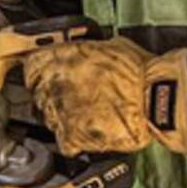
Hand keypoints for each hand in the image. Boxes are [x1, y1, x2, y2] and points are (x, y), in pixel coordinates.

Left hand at [17, 37, 186, 156]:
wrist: (154, 98)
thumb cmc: (140, 71)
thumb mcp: (112, 45)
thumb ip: (92, 50)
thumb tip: (93, 51)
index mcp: (62, 57)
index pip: (32, 65)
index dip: (40, 71)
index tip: (45, 75)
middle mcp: (55, 83)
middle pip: (38, 93)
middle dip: (51, 95)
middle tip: (72, 97)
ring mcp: (61, 111)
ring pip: (48, 118)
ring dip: (62, 117)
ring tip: (84, 116)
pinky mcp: (72, 136)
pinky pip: (63, 142)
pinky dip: (73, 141)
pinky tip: (85, 135)